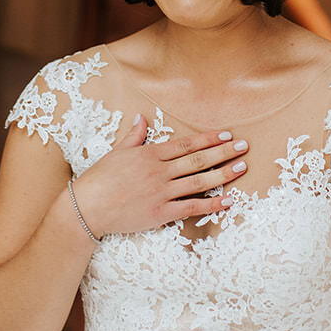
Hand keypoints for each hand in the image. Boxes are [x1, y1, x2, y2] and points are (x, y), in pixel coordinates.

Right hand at [71, 114, 247, 236]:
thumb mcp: (116, 152)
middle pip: (198, 160)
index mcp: (149, 154)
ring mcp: (161, 192)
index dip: (208, 139)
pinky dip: (211, 204)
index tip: (226, 134)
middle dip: (224, 152)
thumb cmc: (99, 179)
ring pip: (199, 181)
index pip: (186, 144)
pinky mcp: (160, 213)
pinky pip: (191, 207)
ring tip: (241, 168)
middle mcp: (159, 171)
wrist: (86, 207)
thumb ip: (134, 136)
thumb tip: (141, 118)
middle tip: (244, 146)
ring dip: (223, 174)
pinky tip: (228, 200)